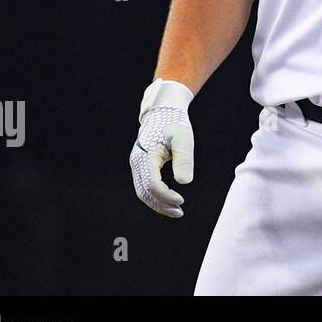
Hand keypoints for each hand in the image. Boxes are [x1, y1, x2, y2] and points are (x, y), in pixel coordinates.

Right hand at [129, 79, 194, 217]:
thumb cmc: (175, 123)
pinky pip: (144, 185)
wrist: (164, 110)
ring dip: (157, 203)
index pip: (152, 185)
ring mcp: (137, 163)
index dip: (166, 196)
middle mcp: (137, 162)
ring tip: (176, 210)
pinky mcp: (141, 164)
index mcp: (146, 156)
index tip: (181, 200)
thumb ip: (184, 159)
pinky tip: (168, 199)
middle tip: (180, 212)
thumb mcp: (183, 138)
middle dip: (161, 205)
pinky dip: (155, 195)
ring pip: (142, 191)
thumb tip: (184, 182)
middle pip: (144, 192)